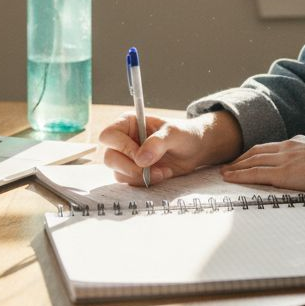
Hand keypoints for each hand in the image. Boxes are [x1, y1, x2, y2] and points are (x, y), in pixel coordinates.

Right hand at [97, 111, 242, 185]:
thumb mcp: (174, 133)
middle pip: (109, 157)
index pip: (109, 135)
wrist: (195, 150)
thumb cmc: (184, 134)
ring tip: (162, 171)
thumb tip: (141, 159)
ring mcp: (127, 157)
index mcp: (128, 123)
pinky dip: (144, 182)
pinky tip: (161, 174)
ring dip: (140, 176)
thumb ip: (158, 142)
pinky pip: (129, 181)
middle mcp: (124, 140)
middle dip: (130, 167)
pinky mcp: (134, 172)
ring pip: (118, 172)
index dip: (122, 147)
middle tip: (150, 169)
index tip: (141, 156)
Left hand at [221, 136, 304, 196]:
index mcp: (299, 143)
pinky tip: (229, 178)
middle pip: (257, 151)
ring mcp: (283, 160)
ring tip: (224, 171)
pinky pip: (254, 174)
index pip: (273, 147)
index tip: (248, 156)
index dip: (258, 152)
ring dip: (236, 166)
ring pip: (252, 161)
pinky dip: (239, 175)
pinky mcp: (281, 174)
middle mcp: (288, 148)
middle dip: (241, 158)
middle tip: (229, 163)